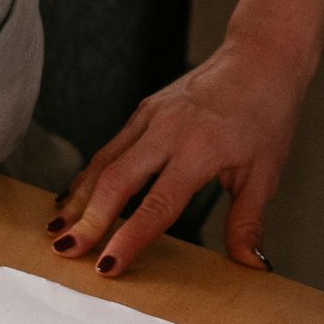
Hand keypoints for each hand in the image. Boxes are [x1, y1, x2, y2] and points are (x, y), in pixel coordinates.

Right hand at [51, 33, 308, 272]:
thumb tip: (250, 266)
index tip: (108, 267)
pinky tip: (73, 197)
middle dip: (89, 219)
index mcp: (200, 150)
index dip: (129, 239)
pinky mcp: (144, 110)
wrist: (261, 56)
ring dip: (79, 198)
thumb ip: (248, 222)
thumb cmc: (266, 114)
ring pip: (104, 161)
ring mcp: (151, 116)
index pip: (157, 205)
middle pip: (117, 181)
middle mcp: (169, 130)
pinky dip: (88, 175)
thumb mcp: (265, 173)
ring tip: (57, 229)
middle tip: (66, 251)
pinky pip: (110, 147)